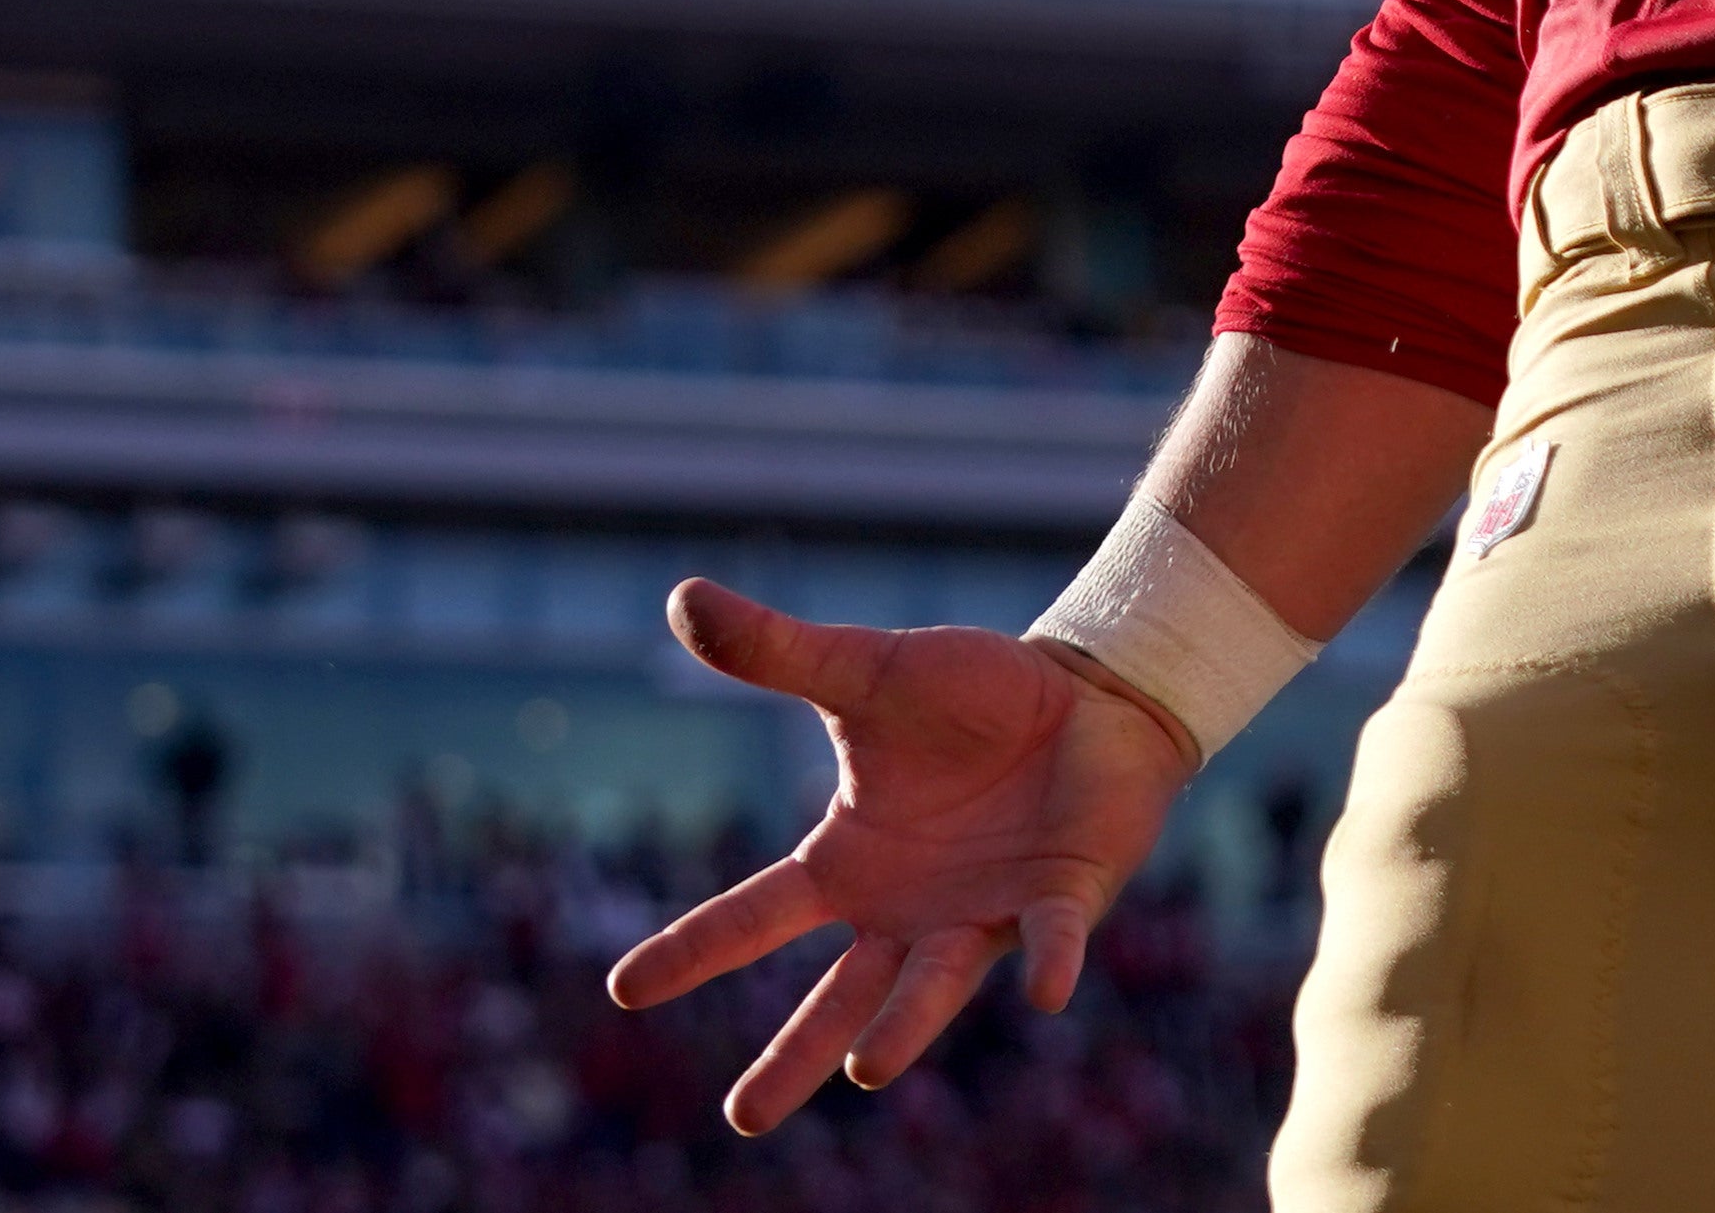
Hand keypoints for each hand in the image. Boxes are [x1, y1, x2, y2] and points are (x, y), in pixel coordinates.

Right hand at [604, 579, 1200, 1132]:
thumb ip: (780, 651)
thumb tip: (680, 595)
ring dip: (905, 1026)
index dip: (692, 949)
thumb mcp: (868, 670)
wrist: (1089, 691)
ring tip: (868, 1070)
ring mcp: (984, 913)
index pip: (755, 915)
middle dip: (793, 1057)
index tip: (624, 987)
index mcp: (850, 863)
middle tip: (743, 1119)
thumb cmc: (975, 694)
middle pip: (839, 997)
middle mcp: (908, 909)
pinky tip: (1045, 995)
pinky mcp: (1064, 898)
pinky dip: (1050, 962)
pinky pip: (1052, 939)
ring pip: (933, 986)